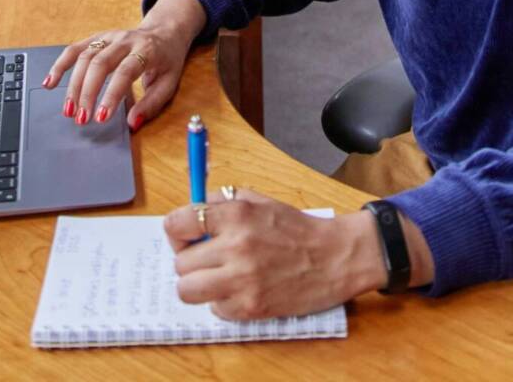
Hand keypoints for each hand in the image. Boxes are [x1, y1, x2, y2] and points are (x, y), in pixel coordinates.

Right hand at [42, 25, 189, 130]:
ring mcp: (109, 37)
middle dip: (87, 93)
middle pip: (99, 64)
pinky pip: (74, 49)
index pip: (125, 72)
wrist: (164, 33)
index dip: (111, 95)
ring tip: (69, 111)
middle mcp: (124, 40)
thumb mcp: (169, 83)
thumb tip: (132, 123)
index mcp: (146, 50)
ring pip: (84, 57)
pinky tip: (50, 82)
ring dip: (73, 85)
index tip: (100, 118)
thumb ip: (151, 104)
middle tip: (81, 118)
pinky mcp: (97, 37)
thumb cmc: (166, 61)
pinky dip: (60, 65)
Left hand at [163, 188, 385, 319]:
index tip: (187, 236)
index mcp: (236, 215)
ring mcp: (242, 280)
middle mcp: (235, 246)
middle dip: (191, 261)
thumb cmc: (297, 229)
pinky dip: (224, 302)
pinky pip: (215, 309)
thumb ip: (223, 203)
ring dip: (199, 285)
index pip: (177, 224)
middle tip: (209, 259)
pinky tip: (242, 289)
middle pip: (179, 262)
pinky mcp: (251, 307)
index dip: (178, 232)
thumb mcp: (260, 202)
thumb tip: (191, 213)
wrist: (335, 257)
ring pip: (187, 290)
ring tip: (218, 277)